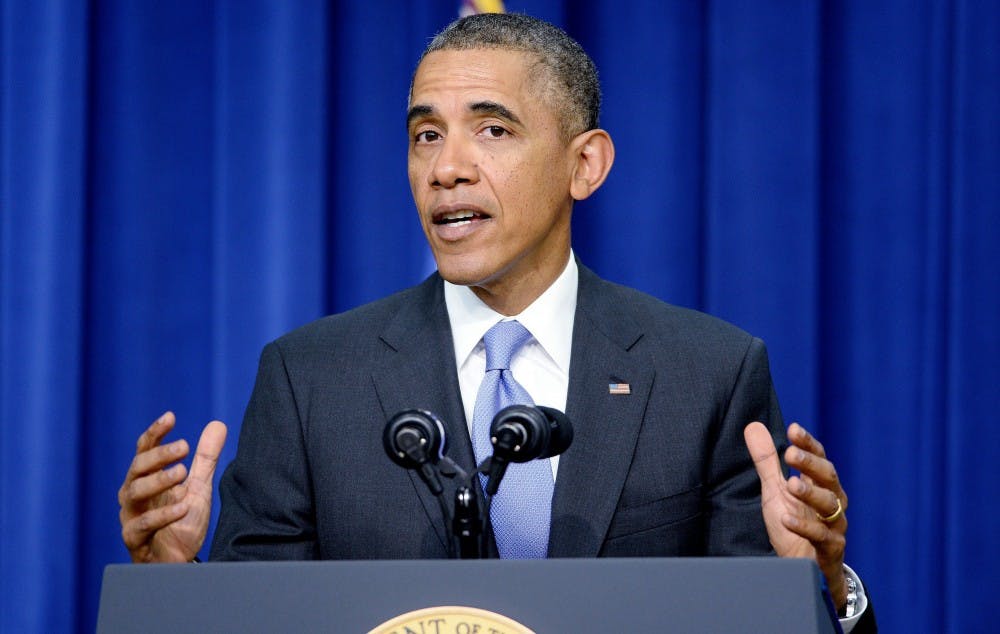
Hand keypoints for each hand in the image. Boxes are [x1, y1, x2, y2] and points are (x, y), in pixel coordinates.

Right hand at [119, 411, 226, 562]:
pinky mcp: (134, 539)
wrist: (180, 561)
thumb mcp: (198, 486)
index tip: (171, 417)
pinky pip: (141, 525)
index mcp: (146, 478)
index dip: (156, 432)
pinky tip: (184, 506)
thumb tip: (218, 424)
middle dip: (159, 455)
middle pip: (138, 467)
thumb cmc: (182, 522)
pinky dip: (163, 514)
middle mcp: (134, 494)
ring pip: (134, 492)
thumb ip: (205, 459)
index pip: (145, 449)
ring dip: (159, 480)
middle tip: (184, 447)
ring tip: (183, 473)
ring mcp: (131, 516)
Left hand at [744, 421, 848, 608]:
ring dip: (811, 493)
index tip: (794, 429)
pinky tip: (787, 519)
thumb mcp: (775, 490)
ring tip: (791, 484)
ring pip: (831, 505)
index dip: (808, 444)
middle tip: (790, 453)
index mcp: (820, 485)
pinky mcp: (831, 549)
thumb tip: (753, 426)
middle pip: (829, 477)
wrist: (802, 567)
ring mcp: (834, 525)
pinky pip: (822, 536)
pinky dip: (805, 527)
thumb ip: (766, 461)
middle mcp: (832, 502)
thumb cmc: (792, 525)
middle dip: (811, 464)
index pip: (819, 458)